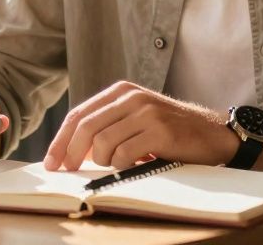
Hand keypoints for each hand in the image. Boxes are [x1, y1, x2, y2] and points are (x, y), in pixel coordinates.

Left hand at [43, 81, 238, 171]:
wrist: (211, 133)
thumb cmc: (169, 131)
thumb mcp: (136, 117)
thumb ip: (108, 124)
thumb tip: (71, 150)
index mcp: (121, 91)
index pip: (79, 114)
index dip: (61, 139)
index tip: (51, 161)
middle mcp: (131, 97)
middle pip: (85, 127)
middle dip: (71, 153)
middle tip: (67, 171)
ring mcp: (146, 112)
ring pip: (103, 143)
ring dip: (105, 162)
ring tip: (119, 163)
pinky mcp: (159, 131)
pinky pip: (125, 155)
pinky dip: (123, 166)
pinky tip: (134, 164)